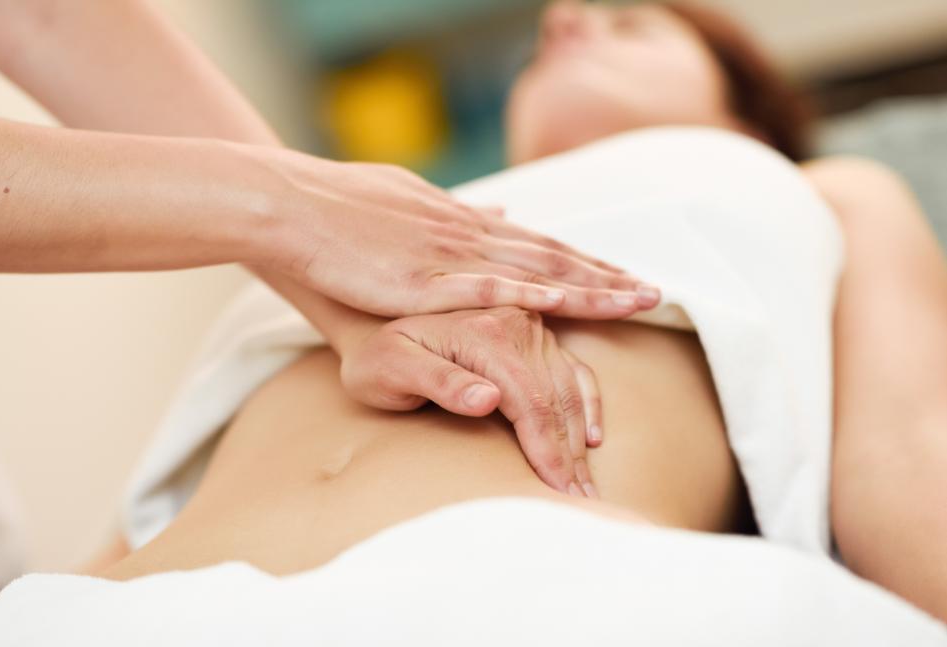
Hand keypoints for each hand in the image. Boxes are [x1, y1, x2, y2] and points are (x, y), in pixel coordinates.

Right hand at [255, 154, 659, 318]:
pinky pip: (481, 287)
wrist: (291, 203)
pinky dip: (525, 295)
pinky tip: (560, 304)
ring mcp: (448, 254)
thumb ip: (459, 214)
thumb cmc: (342, 207)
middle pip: (552, 257)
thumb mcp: (411, 203)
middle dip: (606, 277)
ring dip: (587, 287)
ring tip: (633, 301)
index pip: (539, 245)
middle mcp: (468, 234)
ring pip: (533, 272)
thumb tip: (500, 211)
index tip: (623, 276)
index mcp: (464, 223)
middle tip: (655, 293)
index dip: (585, 263)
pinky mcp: (419, 277)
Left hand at [339, 307, 602, 496]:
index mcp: (485, 332)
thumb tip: (489, 400)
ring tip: (584, 487)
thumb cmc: (377, 359)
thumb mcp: (391, 370)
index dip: (546, 451)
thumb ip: (438, 381)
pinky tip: (592, 439)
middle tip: (581, 504)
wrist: (371, 327)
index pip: (529, 401)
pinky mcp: (533, 334)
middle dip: (568, 456)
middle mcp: (515, 322)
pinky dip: (588, 404)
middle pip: (555, 398)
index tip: (558, 494)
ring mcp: (528, 326)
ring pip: (569, 389)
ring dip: (579, 440)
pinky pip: (574, 370)